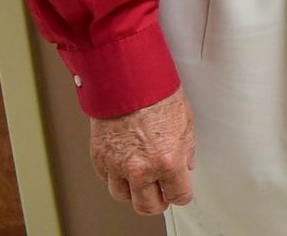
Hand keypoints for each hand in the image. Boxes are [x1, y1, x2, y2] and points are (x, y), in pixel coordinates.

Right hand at [89, 86, 195, 215]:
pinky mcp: (99, 159)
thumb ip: (186, 147)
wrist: (126, 78)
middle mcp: (141, 168)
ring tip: (142, 179)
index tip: (181, 191)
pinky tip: (125, 164)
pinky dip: (117, 176)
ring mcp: (117, 166)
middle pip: (148, 206)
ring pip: (125, 196)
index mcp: (167, 160)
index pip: (178, 195)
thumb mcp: (185, 118)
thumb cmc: (155, 92)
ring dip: (135, 190)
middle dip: (158, 201)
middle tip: (162, 192)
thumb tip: (186, 163)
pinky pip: (108, 179)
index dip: (182, 194)